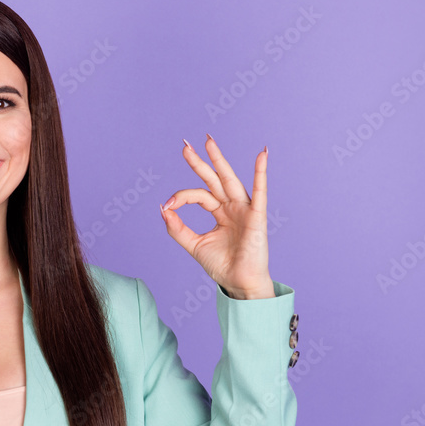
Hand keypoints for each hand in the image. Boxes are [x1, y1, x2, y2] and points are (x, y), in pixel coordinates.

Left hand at [159, 134, 272, 299]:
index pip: (198, 196)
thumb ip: (177, 228)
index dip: (181, 198)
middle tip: (185, 145)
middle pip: (213, 179)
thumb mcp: (194, 244)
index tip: (168, 206)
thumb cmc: (222, 265)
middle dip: (199, 162)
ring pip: (230, 180)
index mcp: (219, 212)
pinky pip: (260, 192)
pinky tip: (262, 155)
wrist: (238, 283)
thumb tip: (163, 208)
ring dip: (220, 160)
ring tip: (208, 142)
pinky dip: (261, 173)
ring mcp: (244, 210)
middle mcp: (232, 207)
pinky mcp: (257, 217)